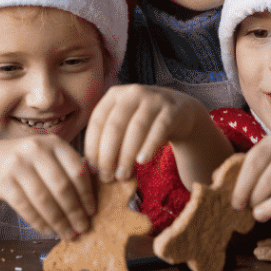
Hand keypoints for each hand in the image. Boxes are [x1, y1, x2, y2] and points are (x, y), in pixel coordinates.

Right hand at [0, 135, 94, 239]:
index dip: (87, 194)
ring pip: (44, 199)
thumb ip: (65, 171)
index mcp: (53, 143)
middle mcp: (36, 149)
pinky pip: (26, 207)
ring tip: (68, 234)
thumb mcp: (45, 158)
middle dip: (75, 212)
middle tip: (83, 228)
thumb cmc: (23, 164)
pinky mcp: (3, 181)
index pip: (77, 170)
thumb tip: (90, 203)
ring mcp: (18, 164)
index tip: (92, 212)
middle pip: (62, 186)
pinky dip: (39, 222)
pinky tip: (48, 231)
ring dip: (59, 221)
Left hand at [84, 84, 208, 182]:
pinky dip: (149, 146)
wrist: (180, 112)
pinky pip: (159, 129)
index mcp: (114, 95)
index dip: (92, 146)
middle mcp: (132, 93)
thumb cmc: (144, 122)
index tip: (92, 169)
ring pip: (136, 129)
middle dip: (108, 155)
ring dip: (126, 155)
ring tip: (122, 175)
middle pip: (115, 126)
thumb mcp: (123, 122)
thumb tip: (89, 167)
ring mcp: (154, 99)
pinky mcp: (172, 110)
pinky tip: (141, 161)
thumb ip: (107, 138)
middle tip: (107, 177)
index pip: (97, 121)